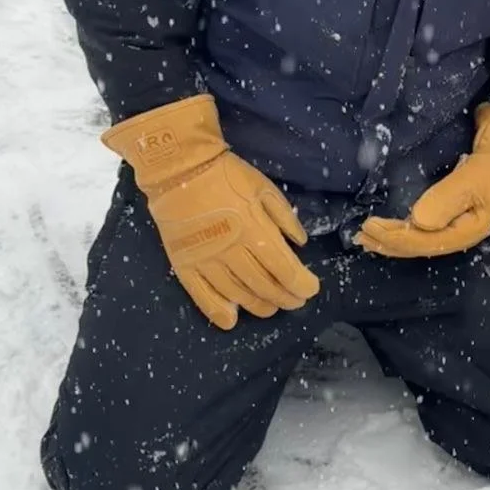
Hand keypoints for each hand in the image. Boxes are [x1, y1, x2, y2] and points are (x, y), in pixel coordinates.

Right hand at [102, 94, 318, 330]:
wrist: (179, 169)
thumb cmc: (227, 175)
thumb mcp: (264, 188)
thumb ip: (284, 217)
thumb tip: (301, 244)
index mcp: (254, 229)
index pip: (283, 268)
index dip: (301, 284)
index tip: (311, 289)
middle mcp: (231, 250)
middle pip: (263, 285)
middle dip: (285, 297)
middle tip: (296, 301)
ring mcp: (206, 260)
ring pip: (237, 294)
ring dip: (259, 306)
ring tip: (272, 308)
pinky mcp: (184, 264)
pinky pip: (201, 295)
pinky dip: (217, 311)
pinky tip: (231, 321)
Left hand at [358, 102, 489, 257]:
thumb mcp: (477, 177)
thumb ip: (448, 198)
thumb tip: (417, 221)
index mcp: (470, 229)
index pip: (426, 242)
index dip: (397, 238)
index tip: (371, 226)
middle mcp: (460, 227)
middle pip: (420, 244)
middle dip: (390, 242)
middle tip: (360, 234)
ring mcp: (455, 216)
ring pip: (419, 235)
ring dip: (393, 237)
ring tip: (368, 235)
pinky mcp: (450, 202)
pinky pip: (422, 219)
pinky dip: (403, 222)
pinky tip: (389, 221)